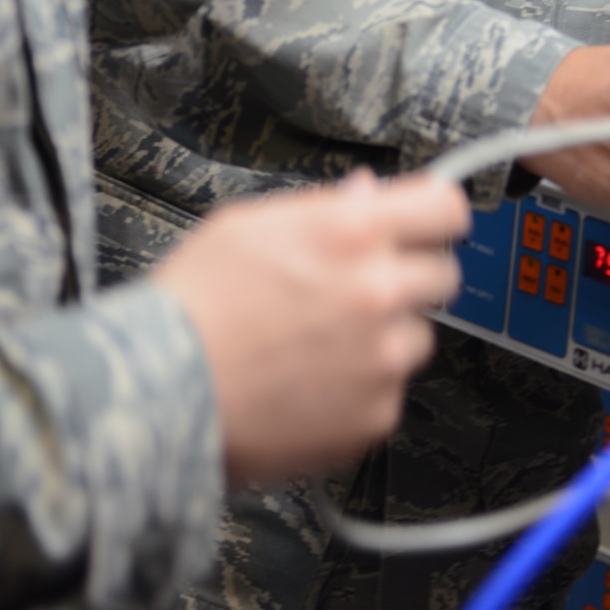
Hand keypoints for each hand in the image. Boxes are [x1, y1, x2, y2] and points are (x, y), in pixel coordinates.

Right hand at [153, 169, 468, 481]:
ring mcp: (382, 358)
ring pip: (418, 336)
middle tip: (360, 290)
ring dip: (386, 337)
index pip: (446, 209)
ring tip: (322, 344)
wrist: (162, 393)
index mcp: (354, 232)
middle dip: (409, 277)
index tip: (428, 227)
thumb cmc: (196, 303)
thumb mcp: (251, 223)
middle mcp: (379, 291)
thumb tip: (368, 194)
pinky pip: (390, 391)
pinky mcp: (375, 415)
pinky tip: (312, 382)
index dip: (436, 216)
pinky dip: (363, 389)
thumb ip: (326, 207)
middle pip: (443, 274)